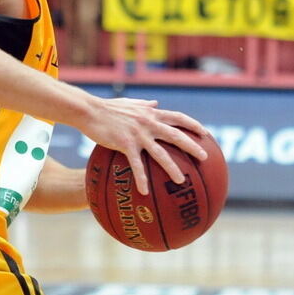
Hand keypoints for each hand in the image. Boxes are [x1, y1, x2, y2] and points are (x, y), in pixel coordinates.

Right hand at [81, 98, 209, 194]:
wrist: (89, 110)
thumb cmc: (107, 107)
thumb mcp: (129, 102)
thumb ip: (145, 104)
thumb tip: (156, 102)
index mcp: (150, 113)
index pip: (178, 117)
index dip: (193, 125)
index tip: (204, 133)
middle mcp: (148, 123)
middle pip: (176, 136)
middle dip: (192, 146)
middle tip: (205, 157)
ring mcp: (138, 134)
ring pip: (160, 153)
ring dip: (172, 168)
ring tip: (181, 181)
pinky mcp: (125, 144)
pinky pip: (136, 165)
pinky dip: (141, 178)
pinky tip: (144, 192)